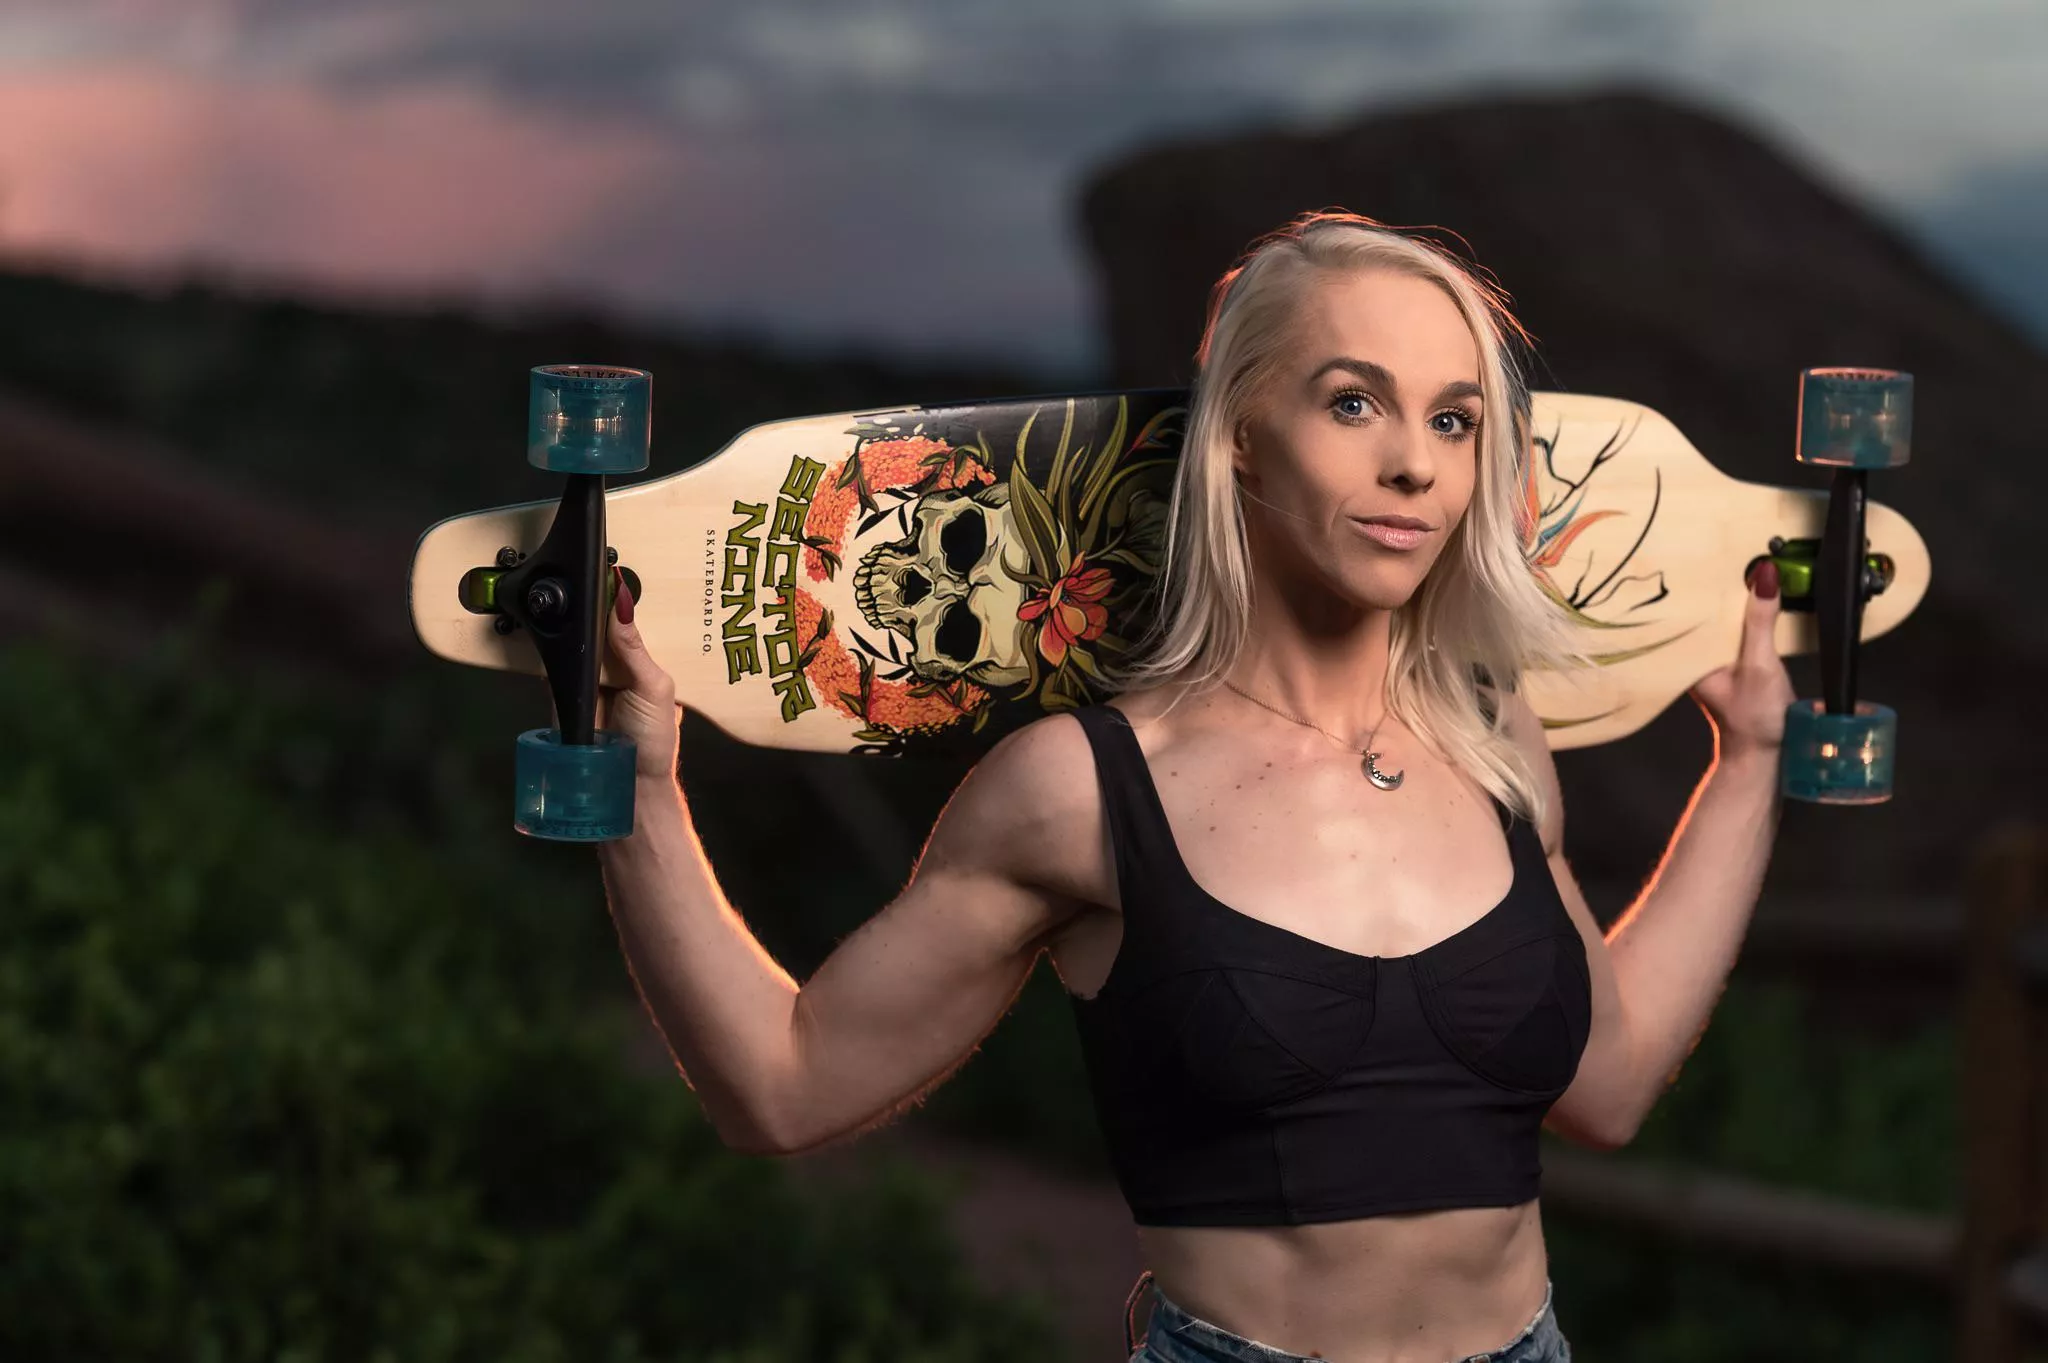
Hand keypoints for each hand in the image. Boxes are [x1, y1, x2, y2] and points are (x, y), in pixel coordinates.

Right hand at [547, 568, 682, 780]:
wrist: (626, 783)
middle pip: (597, 623)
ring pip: (574, 638)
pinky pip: (553, 662)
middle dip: (589, 601)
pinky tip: (546, 622)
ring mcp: (587, 674)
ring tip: (561, 586)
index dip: (616, 594)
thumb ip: (634, 647)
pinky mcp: (562, 688)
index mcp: (642, 658)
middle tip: (578, 567)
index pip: (625, 618)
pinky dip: (548, 647)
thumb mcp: (654, 687)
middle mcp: (614, 662)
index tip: (604, 563)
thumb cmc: (653, 739)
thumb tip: (621, 602)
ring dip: (568, 620)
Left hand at [1690, 560, 1794, 758]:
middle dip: (1708, 579)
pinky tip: (1755, 592)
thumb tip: (1764, 574)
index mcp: (1688, 653)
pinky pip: (1736, 627)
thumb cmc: (1755, 718)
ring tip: (1735, 555)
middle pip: (1699, 607)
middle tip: (1714, 538)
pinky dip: (1745, 611)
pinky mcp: (1733, 661)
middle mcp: (1694, 653)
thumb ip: (1761, 621)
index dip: (1684, 578)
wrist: (1766, 756)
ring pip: (1718, 616)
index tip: (1686, 544)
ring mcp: (1712, 657)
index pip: (1680, 606)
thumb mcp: (1760, 664)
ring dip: (1729, 594)